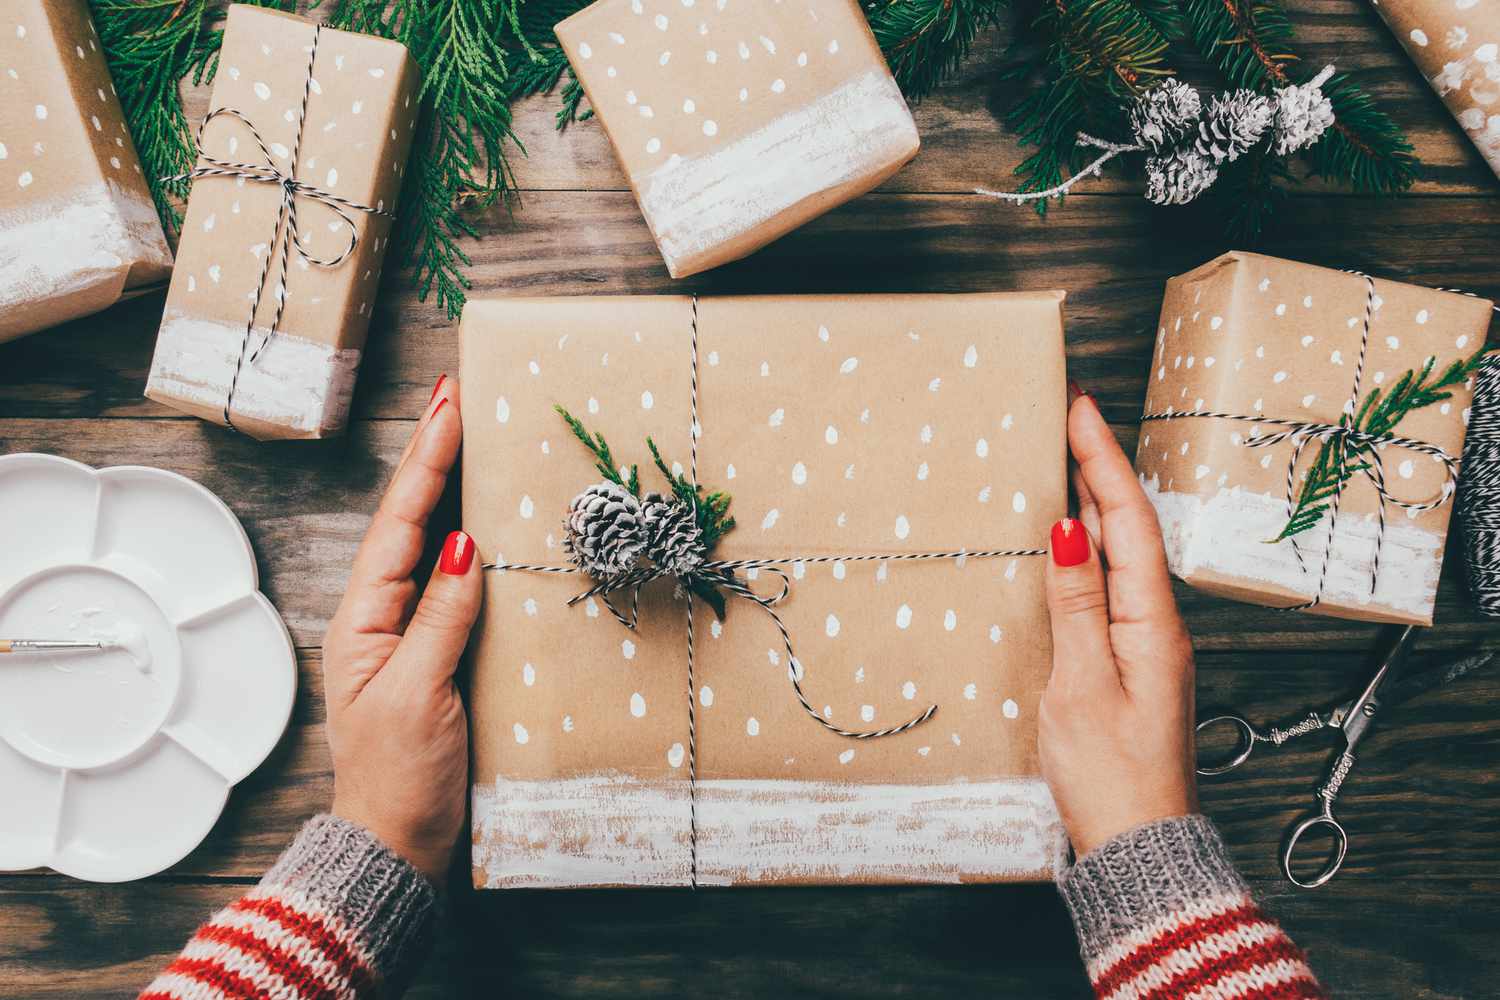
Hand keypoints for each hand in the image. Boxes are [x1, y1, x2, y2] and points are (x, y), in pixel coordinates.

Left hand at [322, 376, 480, 882]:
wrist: (399, 845)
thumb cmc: (400, 779)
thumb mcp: (418, 696)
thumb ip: (439, 619)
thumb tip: (461, 544)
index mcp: (365, 620)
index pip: (400, 524)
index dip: (426, 462)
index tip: (449, 406)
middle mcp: (384, 617)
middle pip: (411, 521)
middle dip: (432, 457)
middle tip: (456, 397)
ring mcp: (411, 635)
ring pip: (432, 546)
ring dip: (450, 491)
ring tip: (471, 438)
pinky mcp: (441, 656)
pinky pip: (456, 586)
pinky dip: (473, 543)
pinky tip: (491, 523)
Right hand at [1039, 388, 1197, 858]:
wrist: (1137, 844)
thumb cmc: (1110, 776)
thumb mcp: (1080, 687)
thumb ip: (1076, 606)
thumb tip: (1067, 531)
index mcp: (1150, 623)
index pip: (1126, 521)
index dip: (1103, 460)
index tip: (1081, 408)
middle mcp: (1156, 625)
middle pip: (1129, 528)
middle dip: (1100, 467)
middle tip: (1071, 416)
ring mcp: (1145, 645)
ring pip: (1120, 556)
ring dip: (1094, 504)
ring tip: (1067, 458)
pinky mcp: (1129, 664)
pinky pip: (1110, 588)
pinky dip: (1088, 551)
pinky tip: (1068, 544)